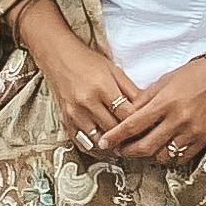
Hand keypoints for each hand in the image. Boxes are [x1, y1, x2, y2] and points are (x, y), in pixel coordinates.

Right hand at [16, 0, 140, 158]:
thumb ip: (131, 90)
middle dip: (128, 137)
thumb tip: (148, 107)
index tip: (148, 127)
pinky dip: (95, 148)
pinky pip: (82, 143)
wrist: (57, 57)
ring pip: (98, 141)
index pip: (127, 115)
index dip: (140, 123)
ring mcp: (74, 113)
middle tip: (140, 140)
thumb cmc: (87, 61)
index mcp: (102, 87)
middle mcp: (87, 102)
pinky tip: (106, 146)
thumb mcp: (113, 70)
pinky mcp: (65, 120)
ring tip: (124, 146)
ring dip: (112, 146)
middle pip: (114, 131)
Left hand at [89, 55, 205, 173]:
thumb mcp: (164, 81)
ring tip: (140, 150)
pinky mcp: (203, 140)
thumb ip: (144, 100)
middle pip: (146, 146)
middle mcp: (179, 120)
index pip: (134, 124)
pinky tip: (161, 151)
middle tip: (119, 150)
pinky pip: (180, 158)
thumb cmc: (192, 76)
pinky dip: (167, 157)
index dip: (116, 136)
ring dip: (147, 156)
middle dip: (128, 151)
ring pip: (162, 156)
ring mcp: (192, 132)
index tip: (104, 142)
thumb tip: (125, 115)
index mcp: (166, 102)